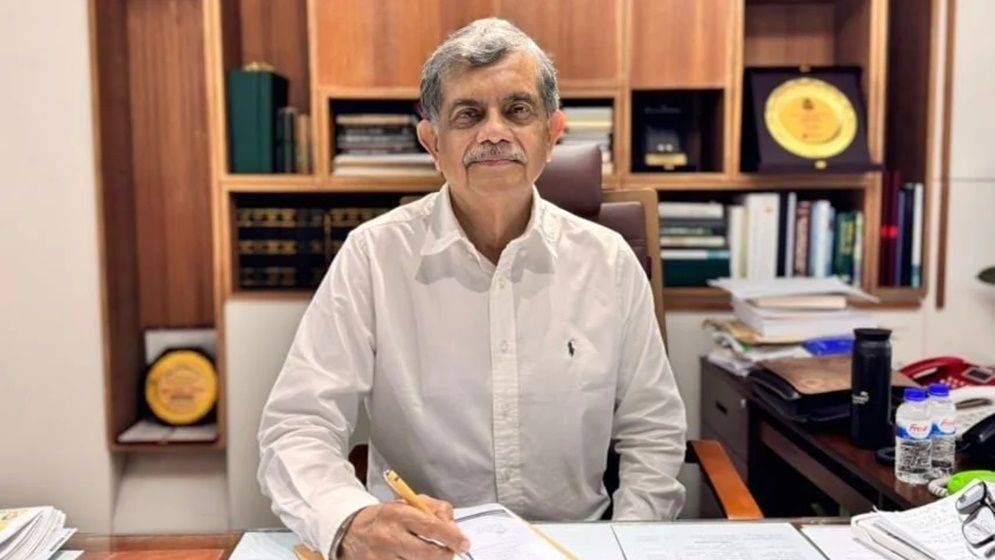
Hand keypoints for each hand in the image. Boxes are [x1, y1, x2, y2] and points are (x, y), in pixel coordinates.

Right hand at [338, 494, 470, 558]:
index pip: (430, 527)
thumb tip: (453, 527)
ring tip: (429, 554)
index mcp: (397, 513)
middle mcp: (388, 536)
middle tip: (450, 551)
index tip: (464, 543)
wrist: (352, 531)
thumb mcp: (410, 502)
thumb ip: (436, 509)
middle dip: (444, 555)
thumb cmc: (388, 517)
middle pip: (426, 553)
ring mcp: (381, 557)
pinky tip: (413, 559)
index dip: (451, 537)